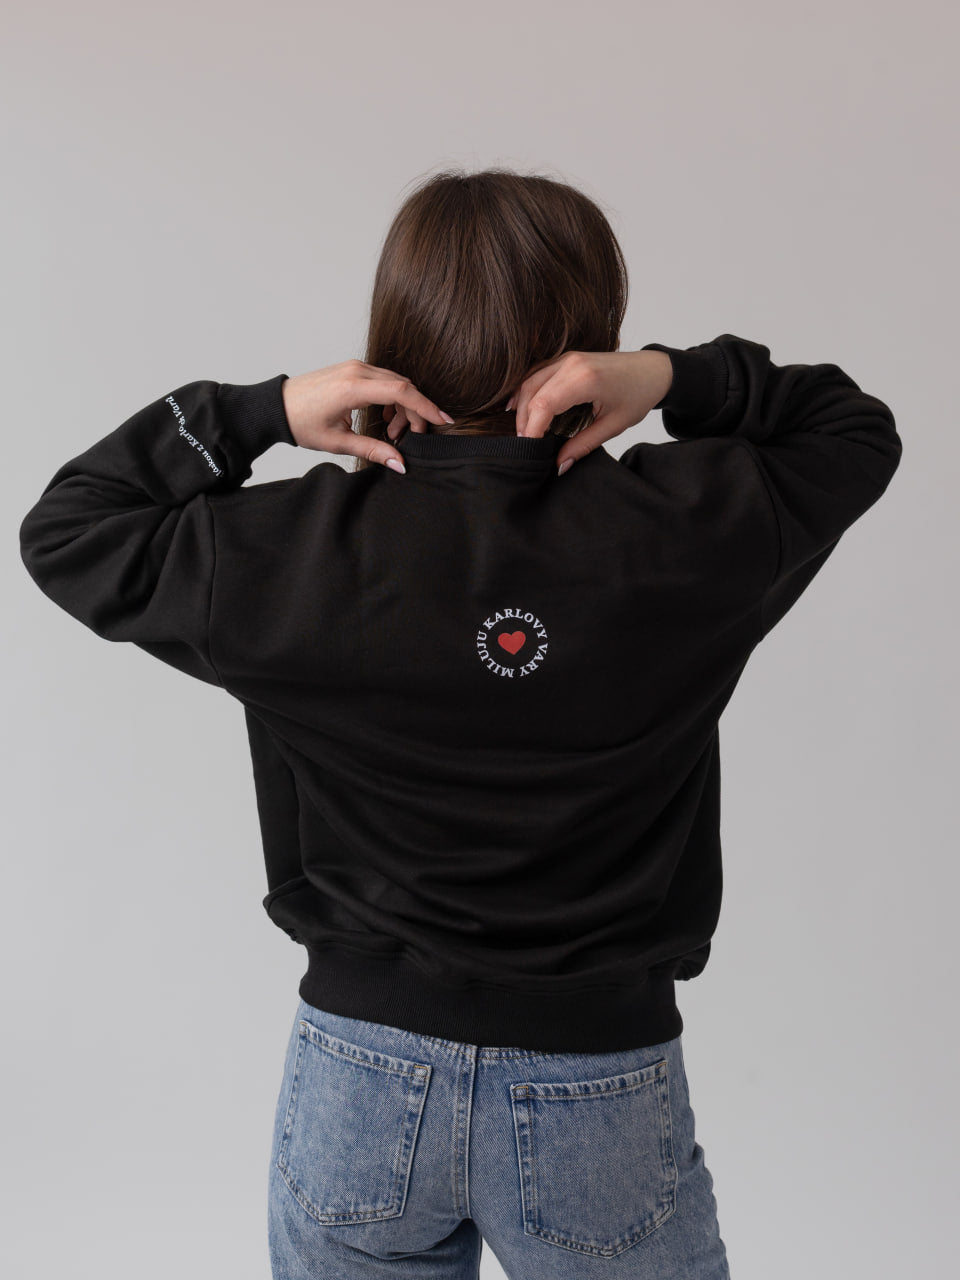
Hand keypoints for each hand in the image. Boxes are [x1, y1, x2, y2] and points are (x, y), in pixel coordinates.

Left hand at [281, 360, 452, 471]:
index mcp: (353, 388)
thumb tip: (400, 464)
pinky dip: (391, 397)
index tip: (443, 421)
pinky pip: (383, 379)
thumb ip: (373, 450)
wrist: (277, 406)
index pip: (402, 392)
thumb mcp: (338, 442)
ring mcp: (355, 366)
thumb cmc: (302, 423)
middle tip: (412, 436)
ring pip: (395, 382)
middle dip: (416, 411)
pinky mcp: (353, 368)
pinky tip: (384, 416)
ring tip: (393, 431)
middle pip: (403, 386)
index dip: (426, 407)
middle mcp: (357, 371)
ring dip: (403, 406)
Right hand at [505, 349, 673, 472]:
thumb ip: (583, 445)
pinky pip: (536, 373)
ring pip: (529, 381)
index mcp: (585, 379)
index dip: (532, 430)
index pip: (543, 406)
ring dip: (522, 407)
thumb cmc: (639, 395)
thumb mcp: (613, 425)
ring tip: (523, 432)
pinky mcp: (566, 358)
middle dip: (524, 422)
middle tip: (525, 446)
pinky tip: (519, 407)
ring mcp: (567, 358)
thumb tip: (560, 465)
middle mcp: (571, 364)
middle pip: (531, 393)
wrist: (654, 370)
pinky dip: (526, 390)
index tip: (531, 450)